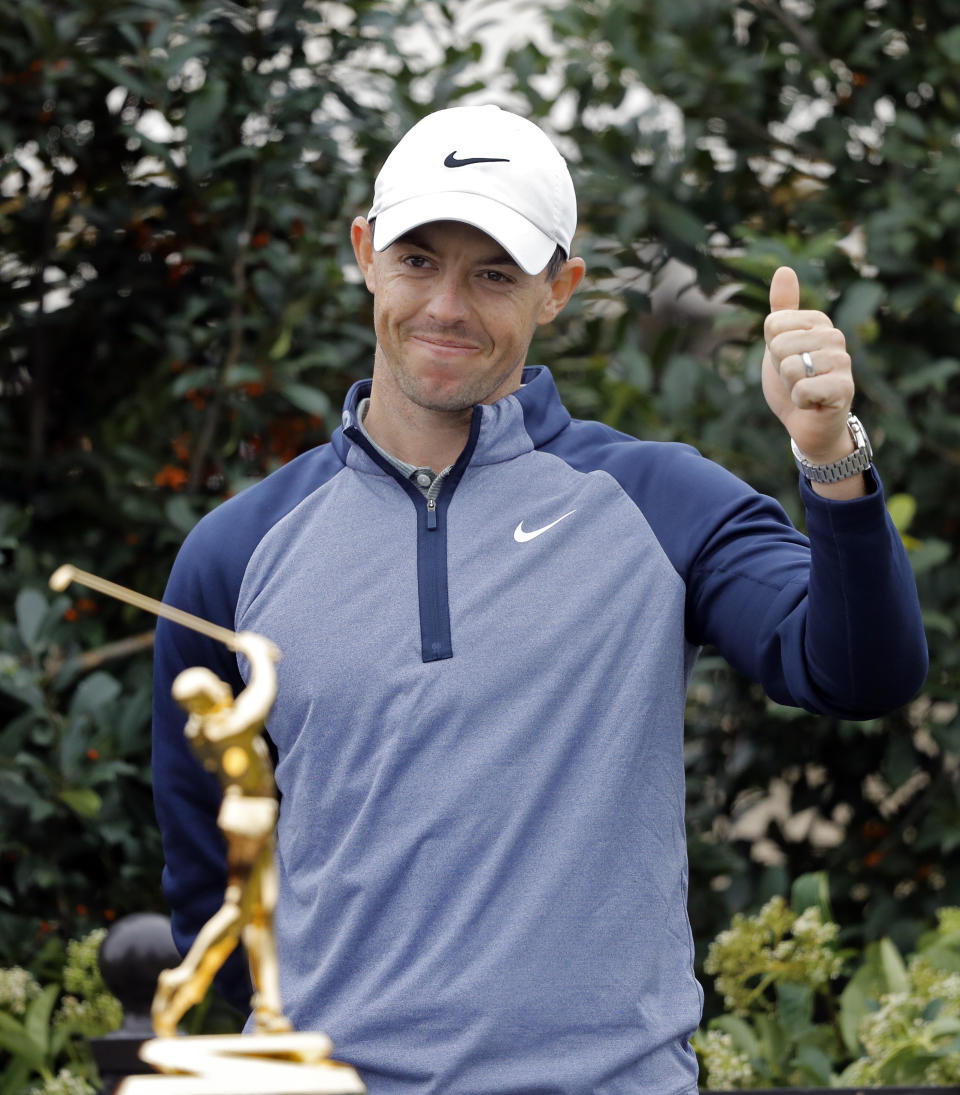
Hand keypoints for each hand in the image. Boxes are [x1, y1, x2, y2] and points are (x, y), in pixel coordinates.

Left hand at [761, 266, 854, 464]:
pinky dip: (799, 401)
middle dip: (780, 369)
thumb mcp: (779, 342)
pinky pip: (802, 389)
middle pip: (779, 345)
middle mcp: (835, 336)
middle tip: (796, 379)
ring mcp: (842, 362)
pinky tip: (812, 403)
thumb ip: (781, 309)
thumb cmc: (793, 381)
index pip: (772, 324)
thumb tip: (783, 269)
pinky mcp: (844, 389)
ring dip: (790, 386)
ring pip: (789, 367)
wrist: (806, 422)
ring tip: (805, 390)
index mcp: (818, 321)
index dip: (771, 349)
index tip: (787, 360)